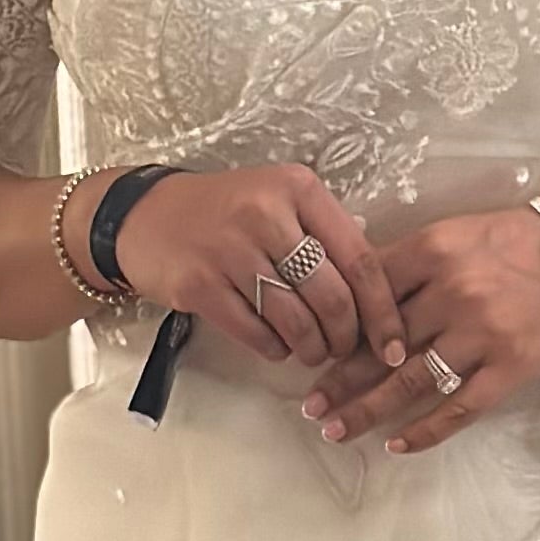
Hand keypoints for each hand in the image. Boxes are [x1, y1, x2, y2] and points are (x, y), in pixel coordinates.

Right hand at [100, 160, 408, 376]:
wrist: (144, 215)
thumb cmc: (226, 212)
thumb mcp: (280, 200)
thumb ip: (327, 234)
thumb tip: (380, 295)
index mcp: (298, 189)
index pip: (360, 259)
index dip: (383, 311)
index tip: (395, 345)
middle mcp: (265, 213)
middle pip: (332, 297)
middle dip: (346, 337)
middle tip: (344, 350)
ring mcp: (229, 249)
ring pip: (296, 321)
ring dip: (312, 349)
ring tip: (312, 351)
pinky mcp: (199, 285)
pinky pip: (256, 333)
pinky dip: (275, 349)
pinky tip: (277, 345)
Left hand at [300, 206, 539, 453]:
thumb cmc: (533, 242)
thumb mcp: (468, 231)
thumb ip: (418, 258)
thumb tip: (363, 292)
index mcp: (437, 249)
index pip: (369, 290)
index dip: (337, 322)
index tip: (313, 346)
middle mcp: (454, 292)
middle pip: (380, 343)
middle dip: (338, 376)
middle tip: (308, 403)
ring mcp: (482, 334)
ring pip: (410, 381)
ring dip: (367, 409)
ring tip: (334, 429)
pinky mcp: (511, 368)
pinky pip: (458, 408)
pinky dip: (425, 431)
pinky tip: (396, 445)